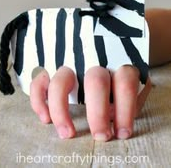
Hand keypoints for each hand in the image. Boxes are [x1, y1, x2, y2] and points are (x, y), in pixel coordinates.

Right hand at [30, 65, 150, 140]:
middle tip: (101, 136)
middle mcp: (92, 59)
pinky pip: (38, 83)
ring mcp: (68, 61)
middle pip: (95, 82)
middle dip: (98, 114)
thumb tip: (119, 116)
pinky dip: (39, 101)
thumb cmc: (117, 64)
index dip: (125, 109)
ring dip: (62, 112)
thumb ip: (132, 93)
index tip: (123, 133)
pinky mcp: (49, 66)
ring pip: (61, 83)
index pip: (125, 83)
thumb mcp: (132, 73)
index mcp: (117, 60)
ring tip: (68, 133)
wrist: (97, 35)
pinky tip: (45, 119)